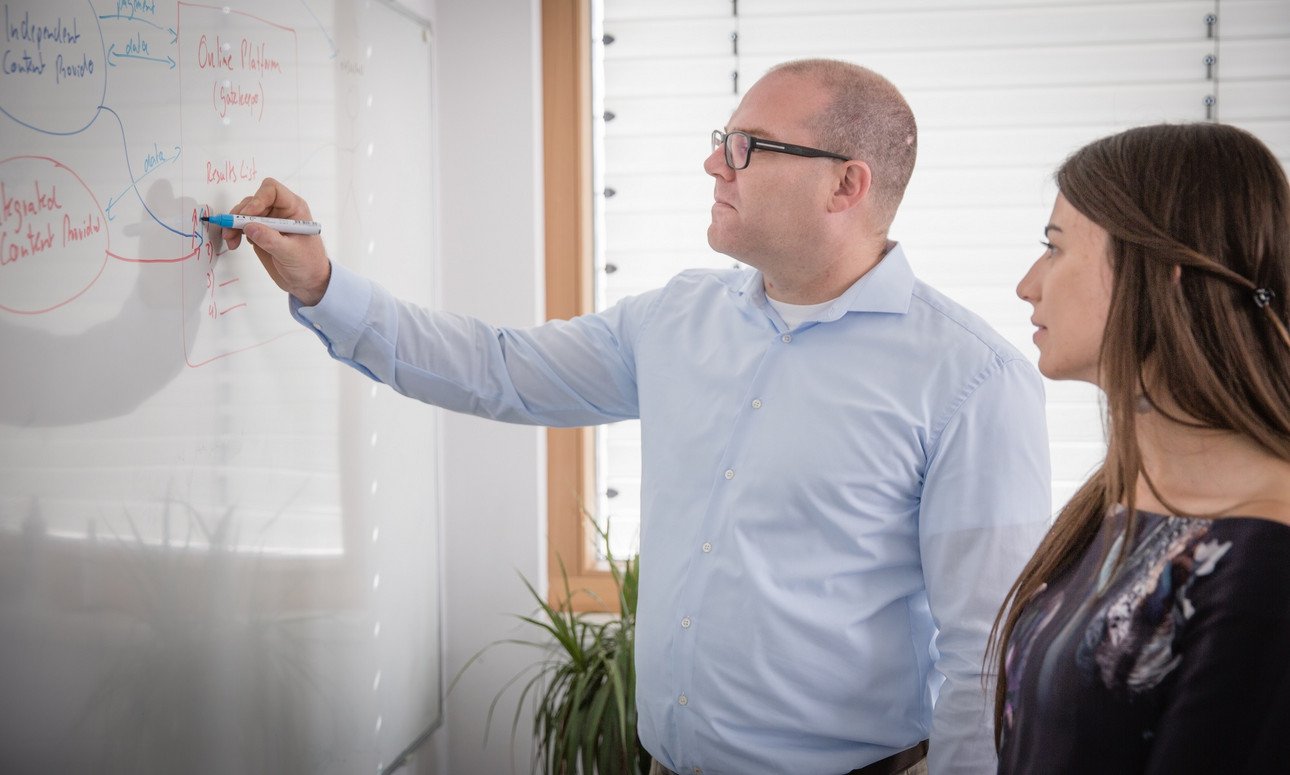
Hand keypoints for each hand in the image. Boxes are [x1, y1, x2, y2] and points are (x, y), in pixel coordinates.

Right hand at [223, 178, 330, 305]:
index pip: (272, 190)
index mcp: (294, 209)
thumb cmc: (308, 265)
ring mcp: (269, 222)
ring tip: (230, 239)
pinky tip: (234, 243)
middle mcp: (280, 211)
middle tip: (231, 230)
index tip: (248, 216)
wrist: (308, 282)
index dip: (257, 199)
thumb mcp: (291, 253)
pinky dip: (234, 232)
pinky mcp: (260, 233)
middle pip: (253, 200)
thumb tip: (249, 226)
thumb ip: (270, 239)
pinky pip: (242, 225)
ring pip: (245, 212)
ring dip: (234, 224)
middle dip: (240, 214)